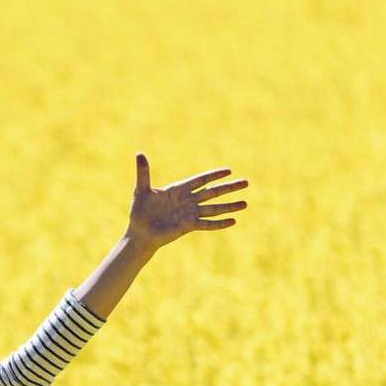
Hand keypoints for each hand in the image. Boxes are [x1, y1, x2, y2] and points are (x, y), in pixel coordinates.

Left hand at [125, 153, 248, 249]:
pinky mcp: (188, 226)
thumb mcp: (141, 190)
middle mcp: (188, 201)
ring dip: (229, 206)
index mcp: (179, 190)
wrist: (139, 232)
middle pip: (213, 192)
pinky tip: (233, 221)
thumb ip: (143, 173)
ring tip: (245, 203)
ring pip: (214, 208)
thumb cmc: (140, 211)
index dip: (214, 175)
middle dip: (229, 187)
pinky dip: (219, 223)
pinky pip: (207, 224)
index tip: (229, 170)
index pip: (201, 180)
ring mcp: (190, 214)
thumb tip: (139, 153)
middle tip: (246, 182)